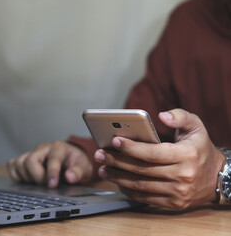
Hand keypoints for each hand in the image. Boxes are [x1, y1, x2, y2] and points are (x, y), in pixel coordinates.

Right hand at [7, 141, 92, 187]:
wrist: (72, 160)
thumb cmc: (77, 163)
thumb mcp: (85, 168)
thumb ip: (79, 172)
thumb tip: (69, 176)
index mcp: (59, 148)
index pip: (52, 158)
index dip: (51, 173)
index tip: (52, 185)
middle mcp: (43, 148)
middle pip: (30, 160)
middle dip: (37, 177)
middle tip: (46, 185)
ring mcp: (32, 152)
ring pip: (19, 162)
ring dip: (27, 176)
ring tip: (38, 182)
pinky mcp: (25, 158)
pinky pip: (12, 164)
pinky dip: (16, 174)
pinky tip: (27, 179)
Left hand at [94, 108, 224, 208]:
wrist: (218, 177)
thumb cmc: (200, 149)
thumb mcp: (196, 127)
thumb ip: (180, 116)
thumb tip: (161, 115)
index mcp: (187, 155)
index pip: (153, 153)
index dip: (131, 148)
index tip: (114, 141)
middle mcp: (183, 176)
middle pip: (141, 169)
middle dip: (117, 161)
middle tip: (100, 154)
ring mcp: (178, 192)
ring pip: (140, 185)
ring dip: (117, 177)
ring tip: (103, 167)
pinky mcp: (173, 204)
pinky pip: (145, 198)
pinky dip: (128, 190)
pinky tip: (117, 180)